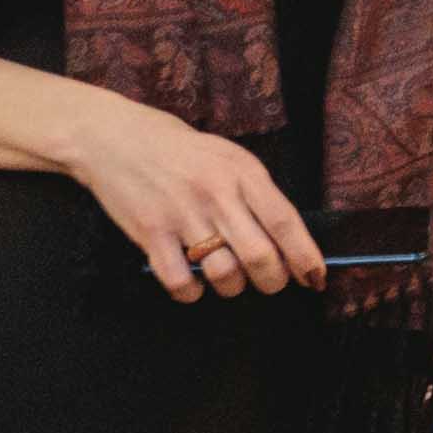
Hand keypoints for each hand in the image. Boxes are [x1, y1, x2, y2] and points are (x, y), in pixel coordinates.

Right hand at [63, 98, 323, 300]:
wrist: (117, 139)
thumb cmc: (180, 152)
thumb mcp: (229, 158)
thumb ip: (256, 193)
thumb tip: (285, 241)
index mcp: (242, 173)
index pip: (284, 223)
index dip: (305, 257)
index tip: (315, 278)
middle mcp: (215, 194)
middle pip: (259, 256)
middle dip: (272, 281)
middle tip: (270, 282)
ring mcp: (181, 215)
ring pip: (224, 274)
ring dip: (232, 287)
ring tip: (228, 278)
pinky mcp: (150, 233)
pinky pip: (180, 281)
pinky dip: (192, 292)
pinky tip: (193, 282)